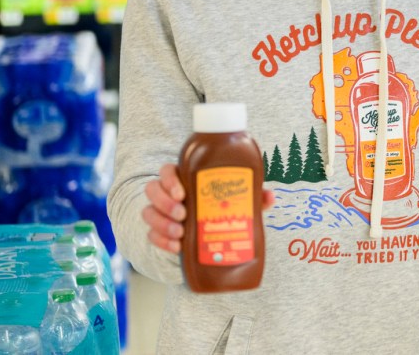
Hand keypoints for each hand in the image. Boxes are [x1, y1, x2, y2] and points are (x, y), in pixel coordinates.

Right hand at [142, 163, 275, 253]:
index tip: (182, 193)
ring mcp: (161, 213)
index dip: (170, 179)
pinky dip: (161, 241)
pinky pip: (150, 235)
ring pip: (148, 212)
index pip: (168, 171)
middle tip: (182, 214)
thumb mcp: (237, 201)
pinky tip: (176, 246)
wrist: (209, 234)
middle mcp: (169, 194)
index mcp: (185, 179)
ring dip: (161, 223)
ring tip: (180, 233)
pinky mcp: (159, 232)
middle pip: (152, 189)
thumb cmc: (222, 207)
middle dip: (164, 202)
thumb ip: (251, 196)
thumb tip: (269, 196)